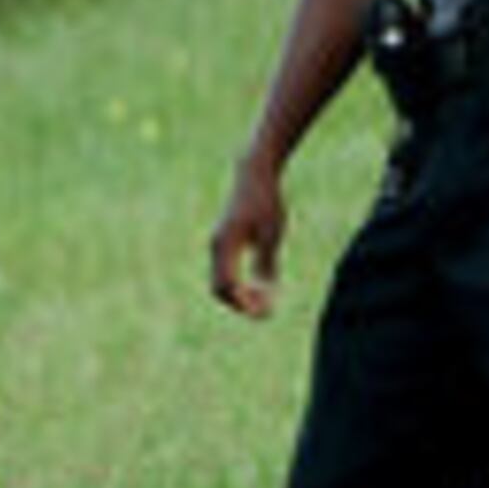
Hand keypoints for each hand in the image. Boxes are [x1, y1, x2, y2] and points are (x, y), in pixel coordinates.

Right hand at [209, 159, 286, 319]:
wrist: (254, 174)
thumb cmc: (266, 201)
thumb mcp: (272, 234)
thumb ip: (267, 263)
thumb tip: (267, 290)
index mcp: (225, 245)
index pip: (229, 286)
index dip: (245, 304)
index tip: (267, 313)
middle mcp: (216, 247)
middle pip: (219, 289)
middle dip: (241, 304)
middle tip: (266, 312)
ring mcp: (217, 245)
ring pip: (221, 283)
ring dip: (240, 296)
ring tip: (266, 299)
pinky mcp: (223, 243)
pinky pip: (226, 272)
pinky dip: (239, 285)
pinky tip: (260, 285)